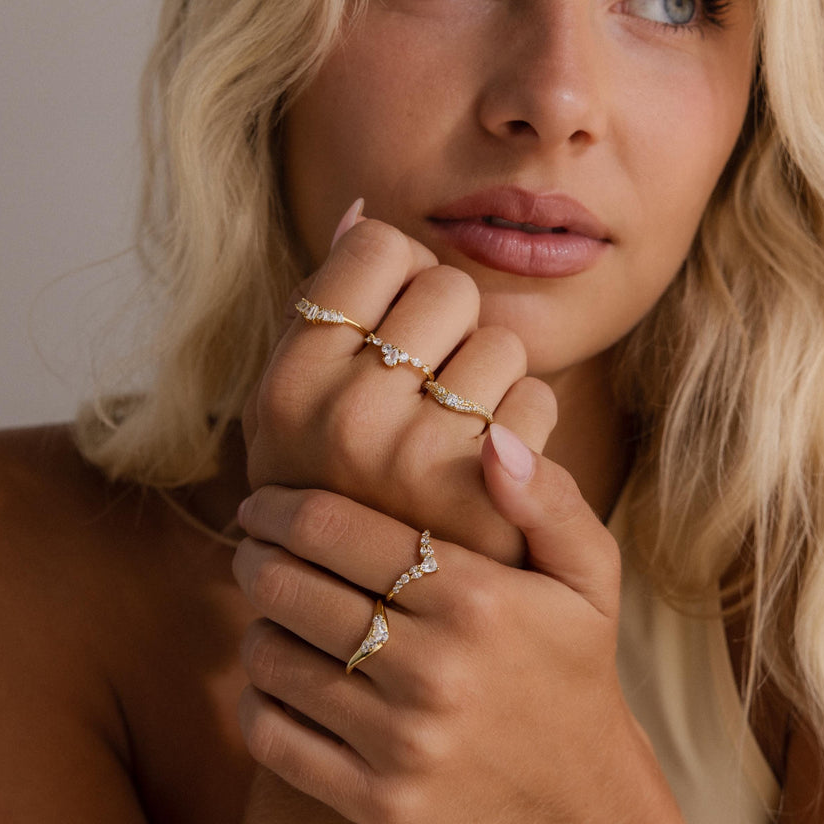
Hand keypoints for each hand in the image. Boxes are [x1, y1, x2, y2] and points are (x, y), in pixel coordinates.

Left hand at [232, 425, 670, 823]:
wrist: (577, 791)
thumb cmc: (571, 659)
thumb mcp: (588, 570)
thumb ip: (548, 497)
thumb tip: (494, 438)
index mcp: (477, 598)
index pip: (334, 529)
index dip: (280, 507)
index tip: (263, 501)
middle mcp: (435, 669)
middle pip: (289, 588)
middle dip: (254, 556)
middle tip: (252, 547)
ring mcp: (403, 742)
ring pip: (272, 659)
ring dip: (256, 623)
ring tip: (272, 609)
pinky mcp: (377, 799)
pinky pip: (274, 736)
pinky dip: (256, 697)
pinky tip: (275, 676)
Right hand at [243, 209, 556, 564]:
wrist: (377, 615)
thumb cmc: (337, 488)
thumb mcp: (296, 406)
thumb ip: (324, 305)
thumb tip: (362, 208)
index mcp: (287, 382)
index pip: (378, 244)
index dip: (400, 277)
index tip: (396, 323)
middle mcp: (343, 416)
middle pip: (450, 285)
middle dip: (451, 327)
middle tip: (429, 386)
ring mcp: (414, 457)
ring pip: (502, 342)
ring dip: (490, 381)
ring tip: (454, 434)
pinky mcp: (482, 496)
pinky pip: (536, 400)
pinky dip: (524, 428)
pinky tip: (489, 470)